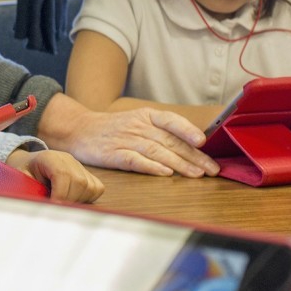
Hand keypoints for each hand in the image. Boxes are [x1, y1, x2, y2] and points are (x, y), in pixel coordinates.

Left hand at [6, 148, 103, 202]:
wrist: (28, 165)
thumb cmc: (24, 174)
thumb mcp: (21, 181)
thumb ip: (30, 190)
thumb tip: (41, 206)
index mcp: (48, 158)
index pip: (62, 174)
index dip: (60, 195)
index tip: (54, 208)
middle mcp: (67, 159)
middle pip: (79, 182)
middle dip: (69, 201)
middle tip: (57, 209)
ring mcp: (78, 166)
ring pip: (90, 187)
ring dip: (78, 201)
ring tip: (63, 203)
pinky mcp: (86, 174)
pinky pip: (96, 188)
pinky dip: (87, 198)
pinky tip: (73, 200)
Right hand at [39, 93, 219, 177]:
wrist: (77, 129)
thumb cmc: (112, 129)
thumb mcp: (137, 122)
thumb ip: (161, 132)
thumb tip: (193, 146)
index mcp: (144, 116)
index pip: (170, 121)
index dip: (188, 130)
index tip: (204, 142)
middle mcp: (137, 126)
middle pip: (169, 141)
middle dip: (194, 156)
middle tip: (212, 169)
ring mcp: (124, 140)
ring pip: (157, 151)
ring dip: (179, 163)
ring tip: (196, 174)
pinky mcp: (112, 155)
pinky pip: (134, 160)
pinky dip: (150, 166)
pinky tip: (164, 173)